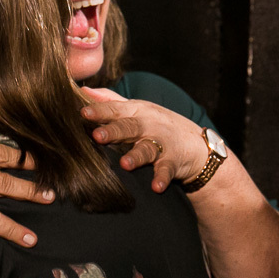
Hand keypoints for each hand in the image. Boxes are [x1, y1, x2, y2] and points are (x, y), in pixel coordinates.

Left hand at [80, 87, 208, 191]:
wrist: (195, 144)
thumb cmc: (157, 125)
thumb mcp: (137, 110)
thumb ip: (111, 101)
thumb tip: (84, 91)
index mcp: (135, 112)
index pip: (115, 109)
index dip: (99, 111)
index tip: (83, 112)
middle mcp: (148, 125)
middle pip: (129, 127)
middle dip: (113, 131)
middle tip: (97, 136)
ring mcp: (161, 143)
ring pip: (147, 149)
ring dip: (136, 156)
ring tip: (125, 164)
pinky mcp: (173, 161)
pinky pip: (166, 170)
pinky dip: (162, 178)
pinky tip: (156, 187)